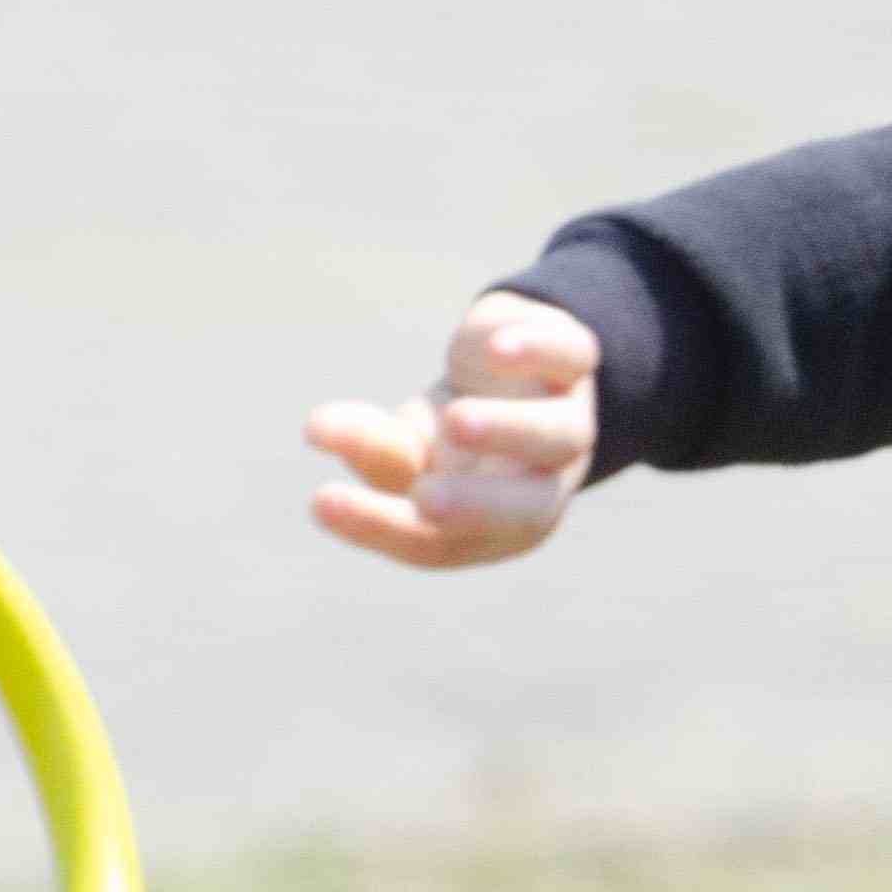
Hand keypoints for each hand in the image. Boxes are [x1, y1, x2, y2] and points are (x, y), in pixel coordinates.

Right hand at [305, 292, 599, 568]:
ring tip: (455, 421)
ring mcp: (567, 420)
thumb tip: (317, 427)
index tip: (321, 500)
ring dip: (511, 430)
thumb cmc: (449, 433)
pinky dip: (538, 352)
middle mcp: (541, 482)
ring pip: (558, 435)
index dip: (382, 526)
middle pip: (528, 509)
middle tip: (423, 499)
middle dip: (478, 506)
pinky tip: (495, 350)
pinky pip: (574, 357)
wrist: (511, 363)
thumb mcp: (404, 448)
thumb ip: (372, 450)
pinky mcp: (575, 358)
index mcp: (495, 526)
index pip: (439, 541)